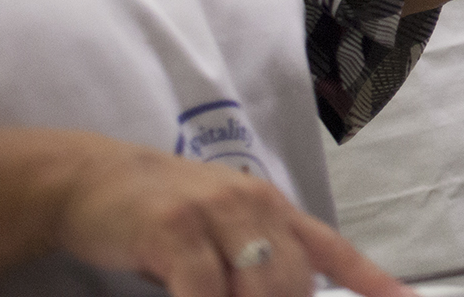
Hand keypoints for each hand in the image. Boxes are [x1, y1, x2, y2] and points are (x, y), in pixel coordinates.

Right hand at [53, 137, 408, 296]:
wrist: (92, 179)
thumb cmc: (161, 213)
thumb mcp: (220, 229)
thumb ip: (258, 259)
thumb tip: (293, 293)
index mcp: (272, 206)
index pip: (331, 249)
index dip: (370, 280)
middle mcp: (253, 205)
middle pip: (292, 282)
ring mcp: (214, 214)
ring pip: (256, 290)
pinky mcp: (173, 232)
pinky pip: (203, 291)